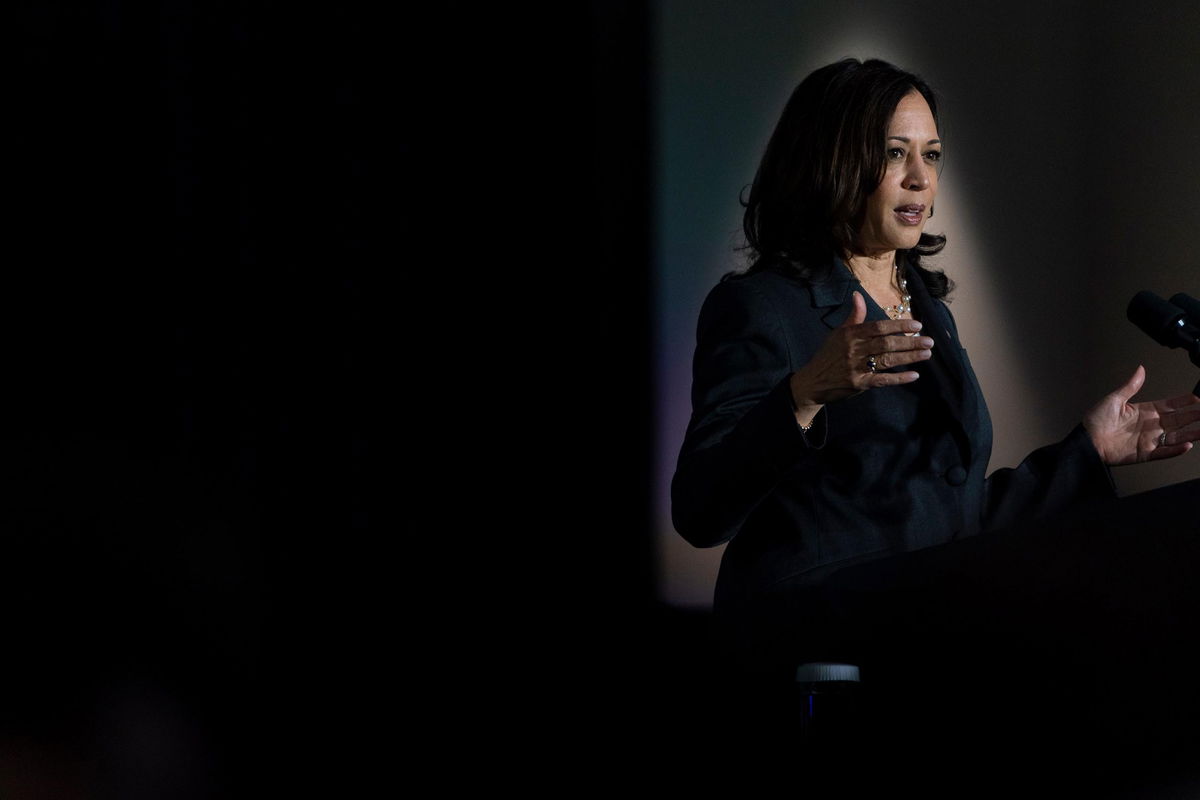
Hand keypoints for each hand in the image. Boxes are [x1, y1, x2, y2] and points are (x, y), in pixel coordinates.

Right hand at [789, 291, 932, 419]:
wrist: (812, 382)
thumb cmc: (828, 355)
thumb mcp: (838, 333)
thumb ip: (854, 316)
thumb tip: (858, 294)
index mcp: (850, 334)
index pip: (878, 327)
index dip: (899, 325)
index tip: (917, 325)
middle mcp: (853, 349)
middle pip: (887, 344)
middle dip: (910, 342)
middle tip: (929, 341)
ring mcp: (856, 367)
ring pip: (887, 360)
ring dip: (909, 357)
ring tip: (927, 354)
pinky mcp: (858, 384)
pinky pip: (882, 380)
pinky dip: (898, 378)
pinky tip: (914, 375)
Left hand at [1082, 365, 1199, 465]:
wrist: (1086, 441)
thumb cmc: (1096, 421)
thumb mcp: (1115, 399)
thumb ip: (1131, 385)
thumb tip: (1140, 369)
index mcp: (1144, 411)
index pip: (1170, 405)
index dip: (1184, 401)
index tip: (1197, 398)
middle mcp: (1150, 426)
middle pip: (1178, 420)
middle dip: (1194, 416)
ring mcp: (1149, 440)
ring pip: (1176, 436)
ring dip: (1192, 433)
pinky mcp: (1145, 453)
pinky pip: (1164, 452)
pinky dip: (1176, 450)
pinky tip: (1187, 445)